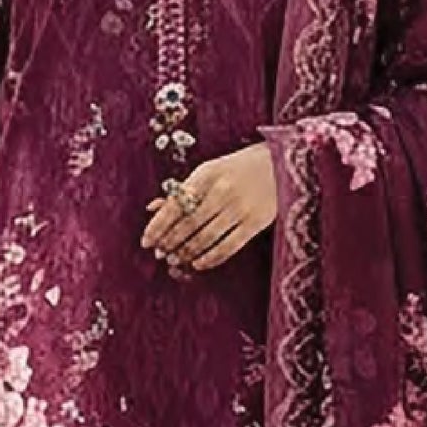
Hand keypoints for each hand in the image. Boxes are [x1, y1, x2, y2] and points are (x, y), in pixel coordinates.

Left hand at [141, 142, 276, 272]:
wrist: (280, 163)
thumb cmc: (237, 168)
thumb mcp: (209, 171)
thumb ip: (182, 190)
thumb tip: (151, 208)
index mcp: (206, 174)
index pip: (175, 205)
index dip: (157, 226)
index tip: (146, 241)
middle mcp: (221, 190)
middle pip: (188, 224)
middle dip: (170, 242)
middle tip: (160, 254)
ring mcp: (240, 207)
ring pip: (206, 237)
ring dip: (187, 252)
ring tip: (175, 260)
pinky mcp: (256, 222)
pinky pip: (228, 246)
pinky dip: (210, 258)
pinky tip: (198, 264)